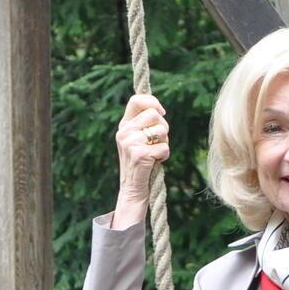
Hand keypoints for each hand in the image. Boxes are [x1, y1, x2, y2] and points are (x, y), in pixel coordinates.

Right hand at [112, 94, 170, 229]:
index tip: (161, 112)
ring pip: (162, 131)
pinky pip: (164, 148)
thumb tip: (159, 109)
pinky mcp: (139, 155)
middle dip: (163, 127)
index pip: (136, 100)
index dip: (152, 102)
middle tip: (158, 142)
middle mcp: (123, 131)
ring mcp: (130, 143)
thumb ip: (145, 123)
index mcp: (124, 125)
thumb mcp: (139, 138)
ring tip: (155, 154)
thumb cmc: (142, 162)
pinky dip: (164, 156)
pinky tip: (155, 162)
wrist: (133, 189)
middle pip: (154, 114)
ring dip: (165, 143)